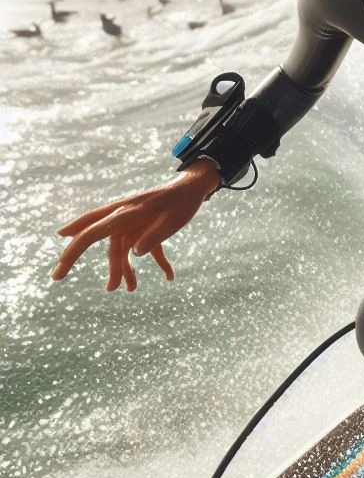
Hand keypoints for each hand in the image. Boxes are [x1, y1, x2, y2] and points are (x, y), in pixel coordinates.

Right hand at [49, 160, 220, 291]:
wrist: (193, 187)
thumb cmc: (182, 204)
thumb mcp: (171, 222)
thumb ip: (152, 238)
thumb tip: (134, 254)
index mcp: (125, 213)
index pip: (92, 233)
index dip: (74, 250)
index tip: (60, 267)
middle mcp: (122, 216)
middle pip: (92, 237)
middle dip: (74, 256)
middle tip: (56, 276)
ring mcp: (132, 221)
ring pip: (120, 248)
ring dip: (124, 269)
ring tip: (129, 290)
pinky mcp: (144, 225)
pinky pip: (143, 246)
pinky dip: (157, 261)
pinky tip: (170, 275)